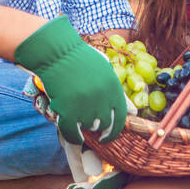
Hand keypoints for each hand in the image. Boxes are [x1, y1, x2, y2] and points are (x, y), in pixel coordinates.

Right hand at [14, 16, 129, 144]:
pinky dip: (72, 136)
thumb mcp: (105, 71)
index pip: (120, 118)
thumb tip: (134, 113)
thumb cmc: (79, 59)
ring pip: (86, 127)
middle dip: (95, 124)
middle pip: (103, 124)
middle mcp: (103, 98)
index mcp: (113, 88)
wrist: (55, 52)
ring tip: (74, 110)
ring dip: (80, 122)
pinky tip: (73, 134)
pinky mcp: (67, 111)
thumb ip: (118, 92)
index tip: (106, 135)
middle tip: (86, 119)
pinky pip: (72, 133)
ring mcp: (85, 106)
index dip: (114, 130)